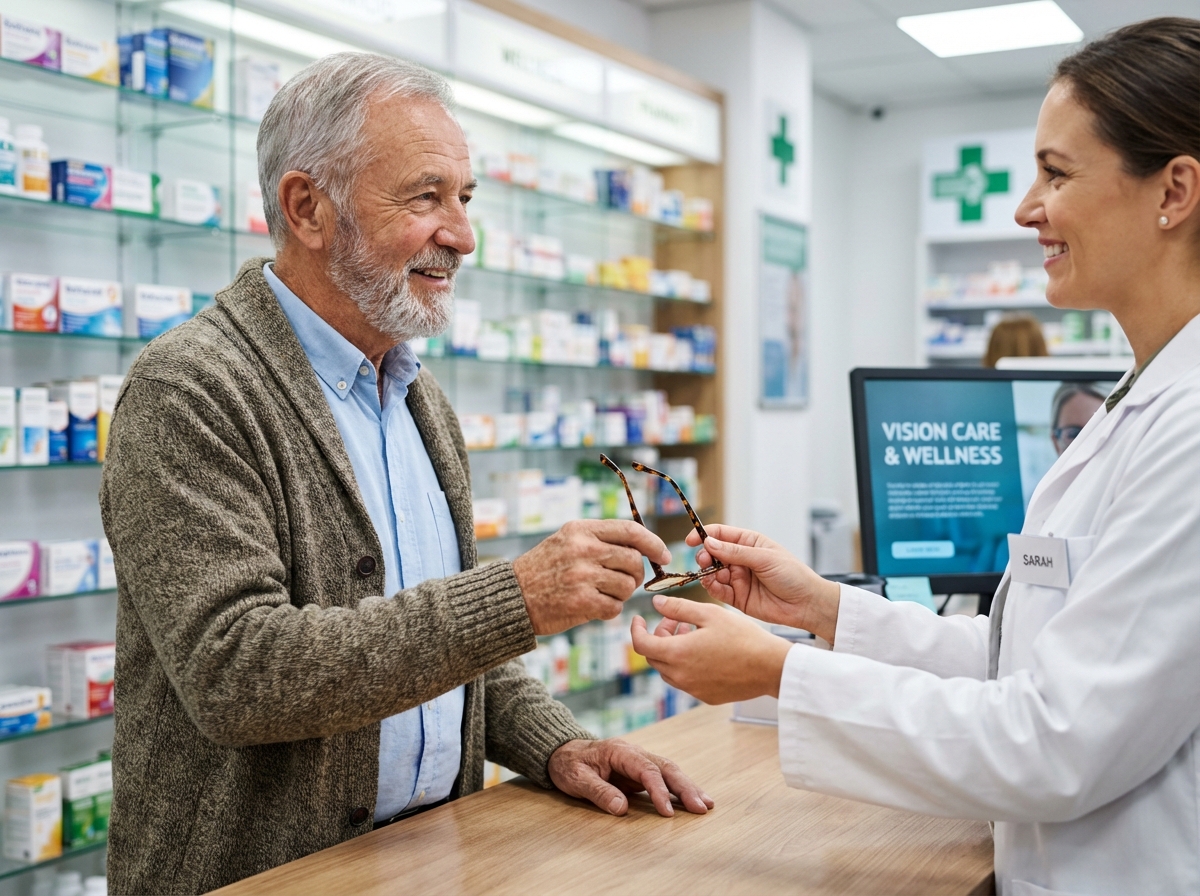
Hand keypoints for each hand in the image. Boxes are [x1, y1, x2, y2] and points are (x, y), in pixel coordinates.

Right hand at [513, 519, 670, 634]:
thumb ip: (600, 539)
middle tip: (624, 582)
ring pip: (627, 586)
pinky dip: (609, 610)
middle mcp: (583, 549)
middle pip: (633, 561)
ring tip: (600, 594)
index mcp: (581, 529)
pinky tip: (593, 607)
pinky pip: (615, 607)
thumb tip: (642, 547)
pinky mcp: (581, 602)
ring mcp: (582, 576)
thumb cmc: (544, 569)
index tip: (663, 555)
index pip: (630, 531)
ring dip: (620, 594)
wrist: (512, 597)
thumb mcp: (567, 540)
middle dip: (635, 575)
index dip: (653, 543)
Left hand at [547, 737, 712, 816]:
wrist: (563, 752)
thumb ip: (599, 792)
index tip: (667, 812)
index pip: (646, 770)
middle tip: (702, 807)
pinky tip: (692, 800)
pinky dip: (679, 789)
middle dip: (686, 787)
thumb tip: (622, 808)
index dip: (659, 791)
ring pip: (669, 771)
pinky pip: (664, 779)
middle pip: (666, 767)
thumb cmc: (569, 764)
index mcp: (620, 751)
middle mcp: (634, 753)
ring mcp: (639, 761)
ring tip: (706, 805)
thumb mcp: (576, 779)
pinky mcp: (639, 772)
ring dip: (688, 787)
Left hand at [630, 595, 792, 703]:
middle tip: (676, 621)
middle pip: (654, 657)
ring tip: (691, 632)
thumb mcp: (709, 614)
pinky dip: (685, 664)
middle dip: (659, 636)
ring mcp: (693, 689)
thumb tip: (655, 604)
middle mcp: (681, 677)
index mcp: (678, 654)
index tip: (638, 619)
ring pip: (669, 670)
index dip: (636, 630)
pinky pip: (686, 680)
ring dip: (672, 650)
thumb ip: (678, 608)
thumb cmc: (742, 637)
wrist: (771, 667)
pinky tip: (704, 650)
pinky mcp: (706, 697)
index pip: (641, 644)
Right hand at [687, 524, 840, 642]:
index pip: (721, 534)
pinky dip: (711, 587)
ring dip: (707, 572)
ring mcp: (738, 578)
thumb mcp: (764, 558)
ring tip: (711, 575)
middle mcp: (740, 559)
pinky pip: (718, 590)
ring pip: (712, 572)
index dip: (704, 535)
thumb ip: (735, 552)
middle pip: (713, 553)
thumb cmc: (792, 575)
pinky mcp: (737, 597)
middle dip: (704, 556)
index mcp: (749, 543)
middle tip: (704, 560)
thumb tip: (709, 543)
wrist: (806, 604)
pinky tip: (713, 585)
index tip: (691, 540)